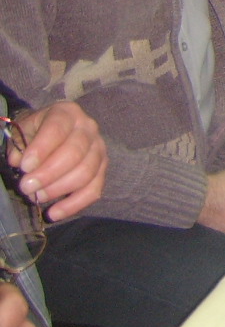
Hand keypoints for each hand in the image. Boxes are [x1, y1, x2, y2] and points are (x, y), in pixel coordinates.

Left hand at [10, 101, 105, 220]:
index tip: (24, 166)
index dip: (41, 149)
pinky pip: (94, 190)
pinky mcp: (103, 169)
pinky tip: (54, 213)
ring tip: (37, 197)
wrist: (56, 133)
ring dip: (59, 189)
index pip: (57, 129)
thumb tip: (19, 161)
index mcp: (66, 113)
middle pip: (75, 152)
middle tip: (26, 187)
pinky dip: (74, 205)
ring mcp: (99, 148)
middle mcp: (88, 128)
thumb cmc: (37, 133)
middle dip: (48, 174)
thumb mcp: (24, 131)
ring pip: (86, 172)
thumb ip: (19, 144)